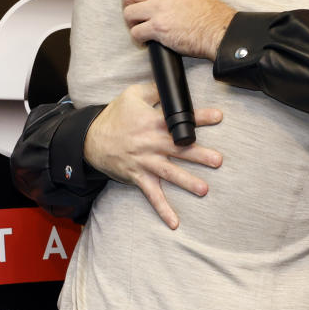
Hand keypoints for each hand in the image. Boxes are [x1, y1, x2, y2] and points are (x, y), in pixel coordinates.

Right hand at [84, 83, 222, 228]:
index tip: (218, 117)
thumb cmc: (114, 116)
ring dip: (186, 181)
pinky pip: (152, 195)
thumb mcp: (132, 95)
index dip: (199, 117)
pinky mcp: (138, 177)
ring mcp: (145, 162)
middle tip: (217, 160)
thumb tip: (174, 86)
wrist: (90, 140)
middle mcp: (151, 143)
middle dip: (198, 154)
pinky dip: (162, 209)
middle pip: (178, 149)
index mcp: (152, 122)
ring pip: (169, 172)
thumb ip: (155, 91)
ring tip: (204, 189)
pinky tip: (175, 223)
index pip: (179, 119)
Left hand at [122, 0, 234, 59]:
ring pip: (128, 13)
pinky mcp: (158, 28)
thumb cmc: (205, 12)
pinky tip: (146, 40)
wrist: (216, 29)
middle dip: (127, 5)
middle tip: (135, 14)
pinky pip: (136, 32)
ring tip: (140, 27)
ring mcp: (158, 10)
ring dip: (131, 23)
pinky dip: (138, 38)